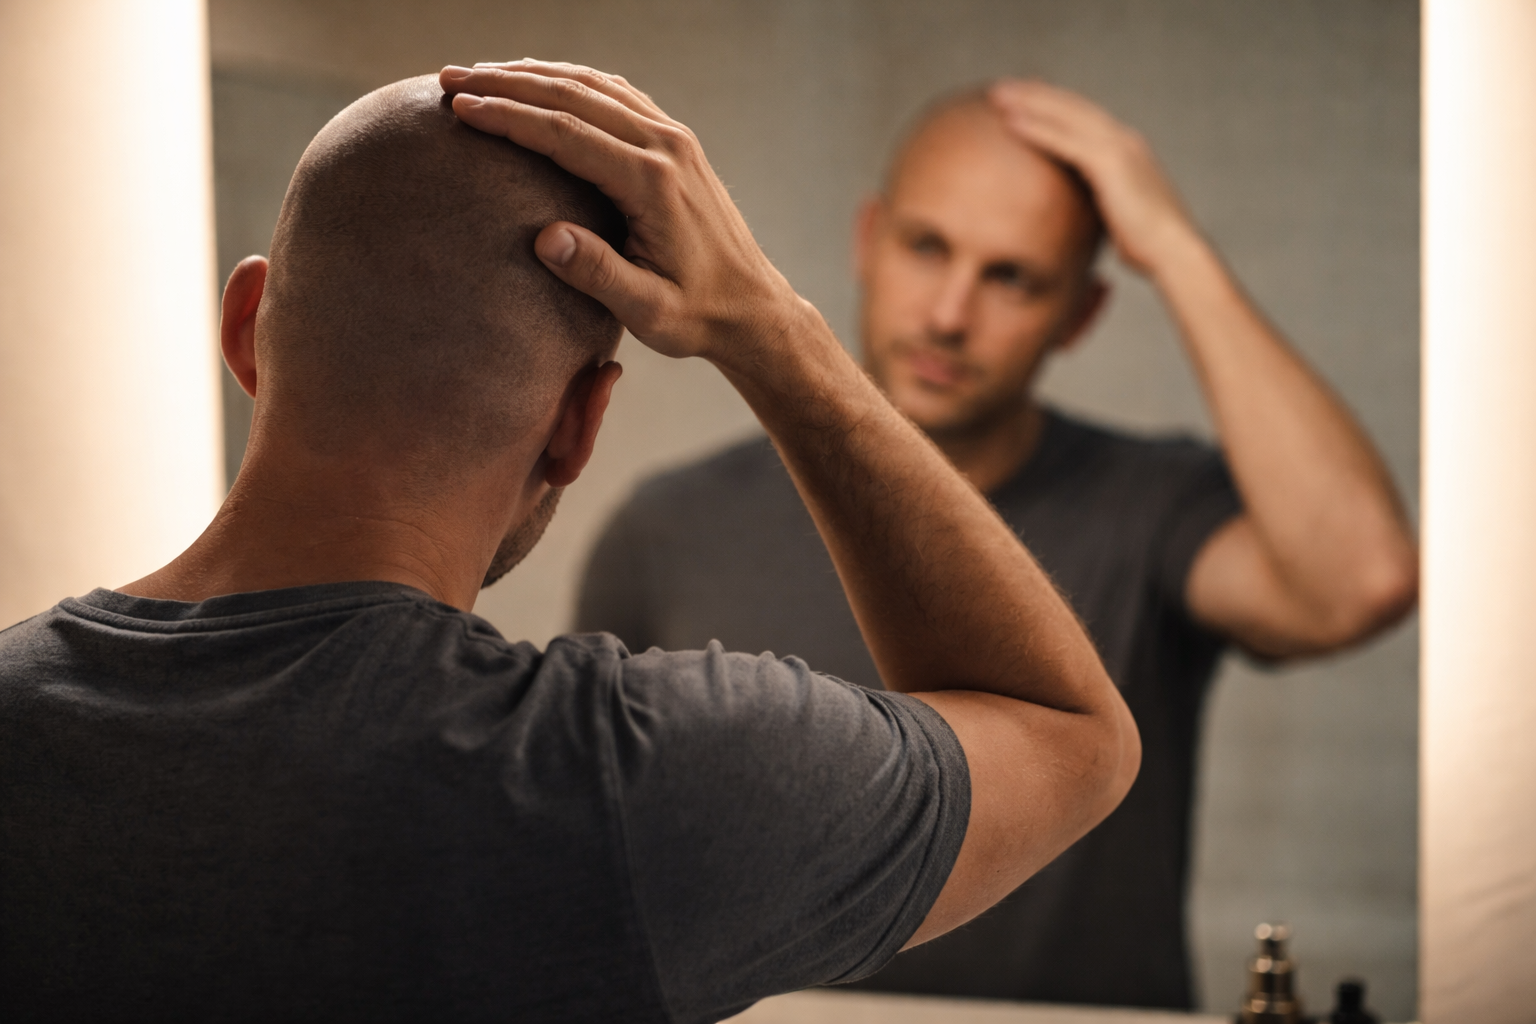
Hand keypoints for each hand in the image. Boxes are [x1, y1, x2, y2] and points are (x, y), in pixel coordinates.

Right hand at [439, 61, 802, 364]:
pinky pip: (617, 96)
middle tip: (448, 79)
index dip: (508, 116)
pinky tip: (539, 84)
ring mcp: (674, 139)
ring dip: (534, 75)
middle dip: (506, 83)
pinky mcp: (676, 144)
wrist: (753, 308)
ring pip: (594, 86)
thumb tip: (544, 238)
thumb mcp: (648, 311)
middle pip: (574, 95)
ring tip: (480, 75)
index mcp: (652, 182)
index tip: (459, 107)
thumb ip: (598, 274)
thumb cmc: (697, 316)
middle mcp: (666, 147)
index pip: (565, 132)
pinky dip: (571, 82)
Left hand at [989, 79, 1201, 275]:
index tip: (1023, 98)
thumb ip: (1100, 203)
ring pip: (1067, 115)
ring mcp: (1120, 148)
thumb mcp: (1119, 216)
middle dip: (1036, 94)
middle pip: (1072, 107)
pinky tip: (1011, 123)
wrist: (1174, 252)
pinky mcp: (1111, 164)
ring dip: (1030, 102)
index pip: (1084, 117)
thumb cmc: (1149, 245)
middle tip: (1001, 87)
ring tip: (997, 96)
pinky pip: (1066, 142)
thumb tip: (1080, 215)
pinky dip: (1038, 130)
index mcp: (1127, 149)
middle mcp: (1124, 140)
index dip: (1053, 105)